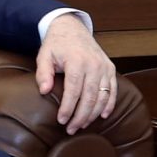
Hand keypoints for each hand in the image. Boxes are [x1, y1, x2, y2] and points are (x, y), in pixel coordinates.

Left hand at [34, 15, 119, 132]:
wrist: (72, 28)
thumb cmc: (56, 44)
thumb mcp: (44, 55)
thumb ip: (43, 73)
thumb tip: (44, 91)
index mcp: (76, 61)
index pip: (73, 90)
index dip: (68, 108)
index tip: (61, 120)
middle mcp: (94, 64)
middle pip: (89, 97)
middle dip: (81, 116)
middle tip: (71, 129)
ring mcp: (104, 67)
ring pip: (102, 96)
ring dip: (93, 114)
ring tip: (82, 125)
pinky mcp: (110, 69)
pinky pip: (113, 90)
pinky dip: (109, 104)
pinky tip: (102, 116)